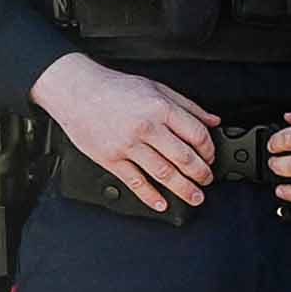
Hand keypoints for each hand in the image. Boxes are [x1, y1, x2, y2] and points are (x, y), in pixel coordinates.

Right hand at [33, 53, 220, 209]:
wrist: (77, 91)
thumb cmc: (115, 88)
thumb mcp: (157, 88)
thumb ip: (188, 106)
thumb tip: (213, 120)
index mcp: (160, 109)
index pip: (196, 135)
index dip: (209, 150)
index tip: (211, 157)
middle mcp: (146, 128)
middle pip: (183, 158)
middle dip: (201, 174)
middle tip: (207, 180)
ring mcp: (127, 145)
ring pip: (163, 173)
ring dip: (183, 189)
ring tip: (194, 196)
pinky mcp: (110, 159)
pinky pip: (134, 182)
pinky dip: (150, 196)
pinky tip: (161, 203)